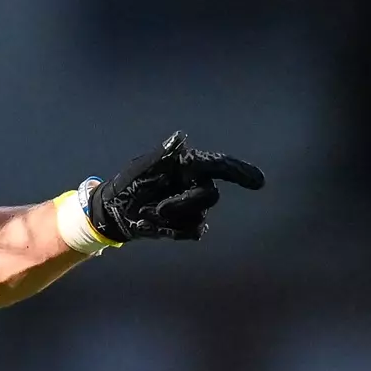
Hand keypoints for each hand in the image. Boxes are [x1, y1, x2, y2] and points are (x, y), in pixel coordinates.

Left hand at [88, 132, 264, 242]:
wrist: (113, 211)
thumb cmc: (126, 184)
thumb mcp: (140, 169)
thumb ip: (161, 155)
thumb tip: (179, 137)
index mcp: (188, 165)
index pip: (220, 165)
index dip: (240, 172)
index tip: (258, 182)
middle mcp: (195, 183)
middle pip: (209, 196)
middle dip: (183, 204)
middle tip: (157, 207)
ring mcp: (193, 205)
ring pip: (199, 216)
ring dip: (170, 219)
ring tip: (147, 213)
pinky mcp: (187, 224)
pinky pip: (193, 232)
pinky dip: (170, 231)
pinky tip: (150, 224)